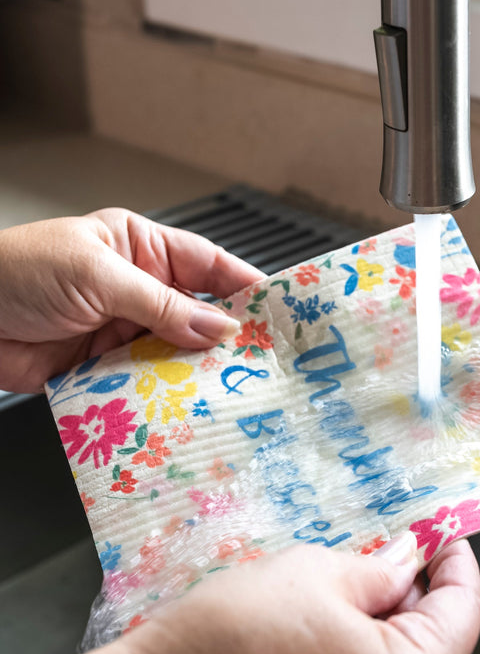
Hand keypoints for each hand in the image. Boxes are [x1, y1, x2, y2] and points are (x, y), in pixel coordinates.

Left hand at [0, 208, 262, 392]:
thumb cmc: (15, 271)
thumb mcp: (97, 276)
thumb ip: (161, 304)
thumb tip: (218, 328)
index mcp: (141, 249)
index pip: (208, 265)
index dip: (245, 285)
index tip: (278, 308)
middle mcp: (139, 289)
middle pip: (199, 314)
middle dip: (227, 336)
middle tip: (262, 358)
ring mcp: (123, 330)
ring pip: (177, 353)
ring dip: (196, 370)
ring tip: (230, 386)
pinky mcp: (105, 368)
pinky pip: (147, 382)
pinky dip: (164, 395)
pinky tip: (184, 404)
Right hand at [127, 536, 479, 653]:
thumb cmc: (237, 637)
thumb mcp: (319, 575)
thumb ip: (379, 568)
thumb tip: (408, 558)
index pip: (464, 610)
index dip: (457, 560)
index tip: (444, 529)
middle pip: (435, 637)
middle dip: (417, 584)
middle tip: (390, 540)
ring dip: (386, 610)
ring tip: (353, 569)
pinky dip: (362, 640)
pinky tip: (331, 607)